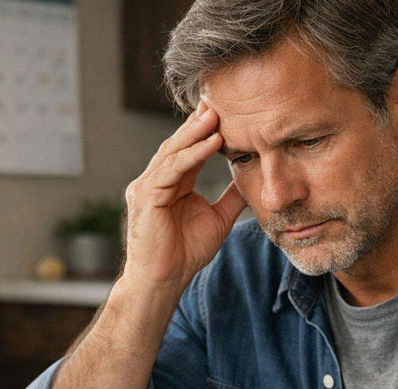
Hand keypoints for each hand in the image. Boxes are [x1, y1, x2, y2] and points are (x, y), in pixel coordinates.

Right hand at [122, 100, 246, 288]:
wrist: (164, 281)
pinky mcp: (145, 196)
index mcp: (170, 184)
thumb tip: (252, 179)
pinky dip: (192, 154)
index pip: (188, 149)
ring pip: (173, 151)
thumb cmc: (185, 254)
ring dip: (196, 132)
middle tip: (218, 99)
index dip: (204, 130)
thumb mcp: (218, 219)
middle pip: (178, 144)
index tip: (225, 110)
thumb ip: (231, 197)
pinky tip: (212, 141)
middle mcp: (155, 180)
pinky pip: (171, 169)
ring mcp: (147, 186)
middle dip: (198, 122)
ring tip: (217, 114)